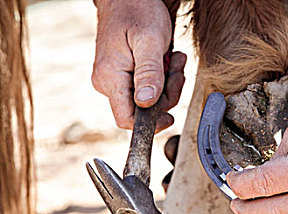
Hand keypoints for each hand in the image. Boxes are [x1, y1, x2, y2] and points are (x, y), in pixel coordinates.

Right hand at [92, 0, 185, 131]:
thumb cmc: (137, 10)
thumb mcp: (149, 41)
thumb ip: (149, 73)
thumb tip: (147, 104)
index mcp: (110, 78)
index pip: (126, 120)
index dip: (150, 124)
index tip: (170, 117)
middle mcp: (108, 83)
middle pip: (143, 110)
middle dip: (167, 94)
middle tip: (175, 69)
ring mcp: (116, 79)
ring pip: (150, 100)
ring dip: (169, 83)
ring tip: (173, 59)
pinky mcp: (125, 75)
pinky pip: (149, 87)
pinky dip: (164, 77)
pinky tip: (167, 60)